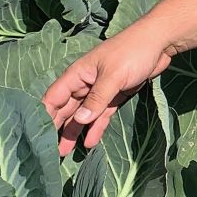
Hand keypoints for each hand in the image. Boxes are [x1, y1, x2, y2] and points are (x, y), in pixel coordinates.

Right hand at [42, 23, 174, 156]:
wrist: (159, 43)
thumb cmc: (132, 53)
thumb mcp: (113, 76)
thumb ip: (97, 99)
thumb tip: (79, 120)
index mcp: (77, 75)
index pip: (54, 98)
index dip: (44, 116)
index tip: (37, 136)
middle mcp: (84, 84)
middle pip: (66, 109)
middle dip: (57, 128)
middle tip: (50, 152)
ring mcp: (99, 91)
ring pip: (82, 115)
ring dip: (74, 132)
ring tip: (65, 153)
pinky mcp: (114, 96)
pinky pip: (101, 115)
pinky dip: (95, 127)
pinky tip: (90, 142)